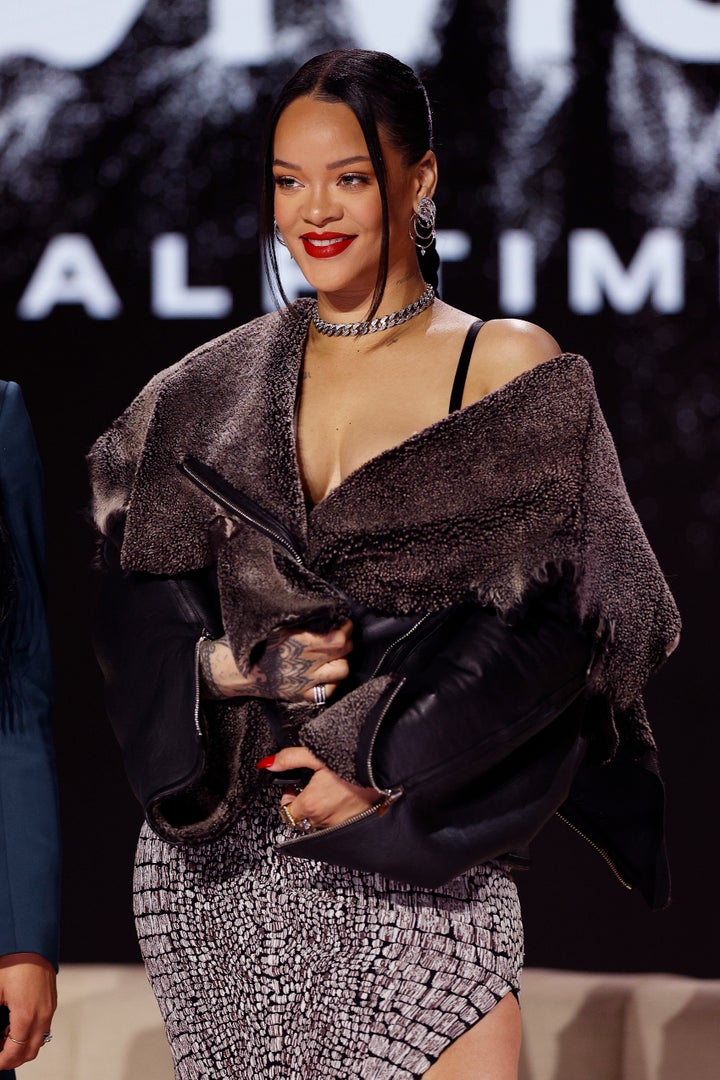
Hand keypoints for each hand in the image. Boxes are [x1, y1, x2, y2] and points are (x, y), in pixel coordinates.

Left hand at [0, 953, 56, 1069]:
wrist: (31, 944)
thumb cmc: (13, 964)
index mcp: (26, 1016)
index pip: (15, 1053)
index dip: (1, 1062)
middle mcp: (42, 1015)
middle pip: (30, 1052)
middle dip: (12, 1058)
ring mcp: (49, 1008)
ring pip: (39, 1041)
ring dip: (22, 1046)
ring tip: (4, 1037)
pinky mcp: (51, 1002)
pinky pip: (43, 1027)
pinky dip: (30, 1033)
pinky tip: (14, 1023)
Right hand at [200, 621, 352, 703]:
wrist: (235, 669)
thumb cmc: (253, 642)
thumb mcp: (277, 623)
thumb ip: (302, 621)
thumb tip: (325, 612)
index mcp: (302, 642)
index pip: (339, 636)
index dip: (345, 627)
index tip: (342, 621)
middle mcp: (308, 662)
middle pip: (344, 651)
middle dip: (346, 640)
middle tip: (340, 634)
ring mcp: (306, 681)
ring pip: (342, 671)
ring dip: (342, 660)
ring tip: (335, 654)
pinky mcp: (300, 695)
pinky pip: (328, 691)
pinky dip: (332, 682)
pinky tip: (326, 673)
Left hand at [257, 746, 381, 828]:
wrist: (384, 774)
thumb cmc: (353, 766)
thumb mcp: (317, 755)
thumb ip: (290, 759)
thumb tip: (268, 763)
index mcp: (310, 804)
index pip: (286, 811)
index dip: (289, 797)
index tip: (298, 786)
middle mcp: (322, 820)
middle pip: (302, 816)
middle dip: (305, 802)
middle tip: (316, 785)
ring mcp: (337, 826)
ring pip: (319, 821)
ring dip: (321, 808)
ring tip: (334, 789)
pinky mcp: (351, 827)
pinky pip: (335, 823)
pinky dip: (336, 812)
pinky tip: (346, 797)